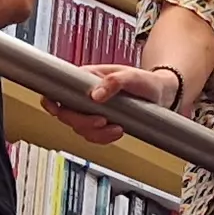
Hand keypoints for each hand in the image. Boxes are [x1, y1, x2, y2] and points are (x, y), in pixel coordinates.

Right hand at [46, 63, 170, 143]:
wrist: (161, 94)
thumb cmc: (146, 81)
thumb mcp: (133, 76)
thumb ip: (114, 82)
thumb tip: (95, 94)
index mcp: (87, 79)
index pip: (59, 90)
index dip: (52, 101)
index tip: (55, 107)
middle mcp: (86, 95)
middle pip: (67, 115)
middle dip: (82, 122)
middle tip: (102, 121)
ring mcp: (92, 110)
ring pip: (79, 128)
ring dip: (95, 132)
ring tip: (115, 127)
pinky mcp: (101, 122)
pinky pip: (93, 136)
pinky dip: (103, 138)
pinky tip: (117, 131)